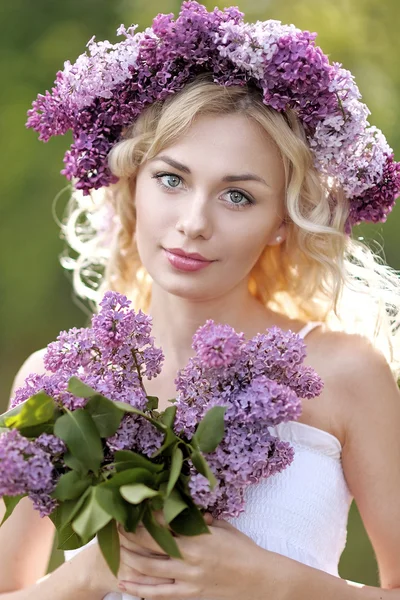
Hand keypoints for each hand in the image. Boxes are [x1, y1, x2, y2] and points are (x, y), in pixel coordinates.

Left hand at [116, 511, 267, 599]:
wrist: (260, 580)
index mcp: (198, 537)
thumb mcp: (223, 528)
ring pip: (149, 570)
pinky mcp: (189, 595)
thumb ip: (201, 520)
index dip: (144, 517)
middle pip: (150, 545)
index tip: (130, 509)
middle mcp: (189, 558)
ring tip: (114, 550)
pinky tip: (124, 584)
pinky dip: (139, 590)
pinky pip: (158, 594)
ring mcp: (188, 579)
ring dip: (129, 559)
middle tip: (114, 527)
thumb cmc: (243, 549)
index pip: (163, 524)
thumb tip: (185, 511)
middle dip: (130, 535)